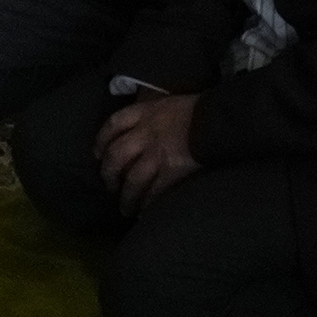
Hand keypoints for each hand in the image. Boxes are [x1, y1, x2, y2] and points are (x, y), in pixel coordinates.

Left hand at [92, 92, 199, 211]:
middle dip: (108, 174)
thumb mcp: (168, 102)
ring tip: (125, 209)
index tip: (97, 154)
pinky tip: (144, 214)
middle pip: (116, 155)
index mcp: (144, 113)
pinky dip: (147, 204)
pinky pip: (153, 192)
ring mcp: (156, 153)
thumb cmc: (198, 109)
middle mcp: (144, 133)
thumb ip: (153, 114)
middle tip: (109, 186)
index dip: (101, 140)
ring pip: (132, 179)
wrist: (218, 119)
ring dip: (126, 197)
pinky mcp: (170, 171)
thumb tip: (144, 127)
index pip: (113, 124)